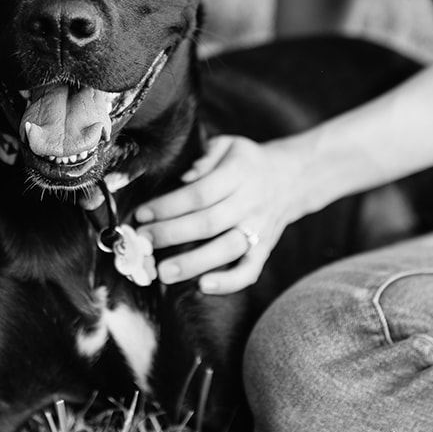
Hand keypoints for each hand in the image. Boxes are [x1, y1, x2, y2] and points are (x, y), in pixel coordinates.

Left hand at [132, 135, 306, 294]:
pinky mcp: (265, 250)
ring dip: (194, 263)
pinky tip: (203, 286)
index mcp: (239, 173)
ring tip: (164, 273)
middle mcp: (251, 203)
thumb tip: (184, 177)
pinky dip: (229, 282)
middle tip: (143, 243)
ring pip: (227, 249)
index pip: (199, 193)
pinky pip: (250, 271)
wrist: (291, 178)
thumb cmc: (246, 162)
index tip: (141, 214)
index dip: (168, 206)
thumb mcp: (227, 145)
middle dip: (171, 234)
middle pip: (209, 223)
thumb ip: (204, 157)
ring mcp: (260, 229)